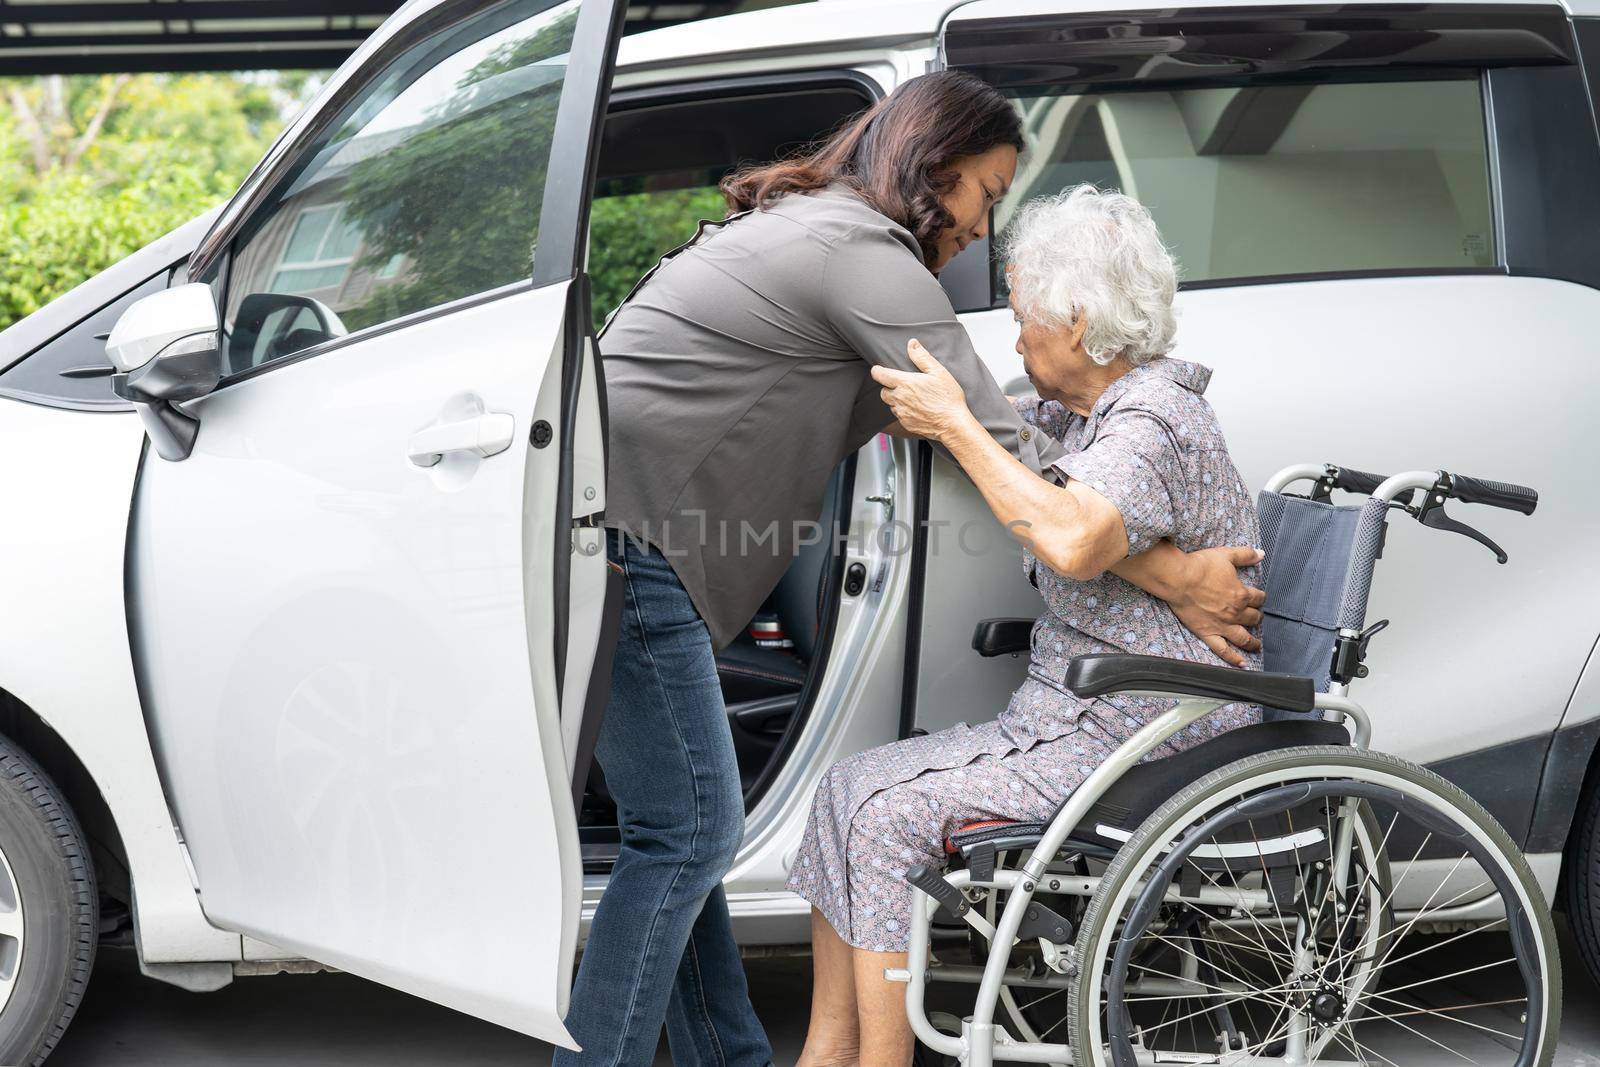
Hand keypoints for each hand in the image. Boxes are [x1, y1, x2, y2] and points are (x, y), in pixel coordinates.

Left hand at [870, 339, 972, 443]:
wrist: (953, 424)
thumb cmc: (948, 398)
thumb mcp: (938, 372)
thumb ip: (922, 357)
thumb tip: (912, 344)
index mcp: (905, 383)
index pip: (880, 375)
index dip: (877, 371)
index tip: (879, 369)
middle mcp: (899, 398)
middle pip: (883, 391)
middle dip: (889, 387)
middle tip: (902, 385)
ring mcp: (902, 413)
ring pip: (891, 404)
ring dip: (896, 400)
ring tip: (912, 397)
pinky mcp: (906, 424)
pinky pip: (899, 416)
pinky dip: (904, 411)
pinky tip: (917, 408)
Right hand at [1168, 546, 1265, 666]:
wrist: (1179, 578)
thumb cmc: (1201, 565)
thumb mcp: (1227, 555)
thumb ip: (1246, 555)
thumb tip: (1261, 553)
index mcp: (1242, 594)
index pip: (1259, 598)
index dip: (1259, 597)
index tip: (1257, 597)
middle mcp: (1236, 613)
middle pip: (1254, 618)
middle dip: (1257, 617)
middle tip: (1256, 618)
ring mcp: (1223, 625)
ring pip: (1244, 638)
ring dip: (1253, 642)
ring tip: (1257, 646)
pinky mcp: (1208, 633)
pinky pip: (1224, 650)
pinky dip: (1234, 659)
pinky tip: (1242, 664)